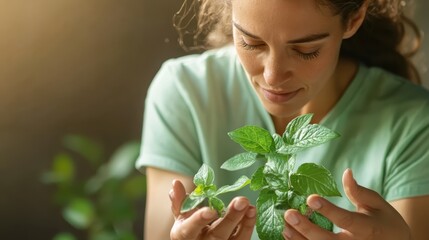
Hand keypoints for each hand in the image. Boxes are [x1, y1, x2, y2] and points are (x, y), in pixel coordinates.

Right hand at [169, 179, 256, 239]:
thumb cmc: (190, 230)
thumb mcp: (182, 218)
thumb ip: (180, 202)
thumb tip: (175, 183)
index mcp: (184, 236)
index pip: (189, 230)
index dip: (199, 220)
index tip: (211, 210)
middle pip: (217, 236)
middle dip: (230, 219)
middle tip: (241, 200)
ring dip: (244, 222)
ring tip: (250, 206)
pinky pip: (242, 239)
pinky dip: (248, 225)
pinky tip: (252, 211)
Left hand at [282, 169, 411, 239]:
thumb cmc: (385, 222)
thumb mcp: (378, 205)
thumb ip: (360, 192)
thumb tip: (346, 172)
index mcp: (367, 228)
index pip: (345, 219)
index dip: (328, 210)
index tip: (311, 198)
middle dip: (307, 228)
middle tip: (289, 214)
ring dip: (300, 239)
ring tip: (285, 226)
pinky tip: (290, 236)